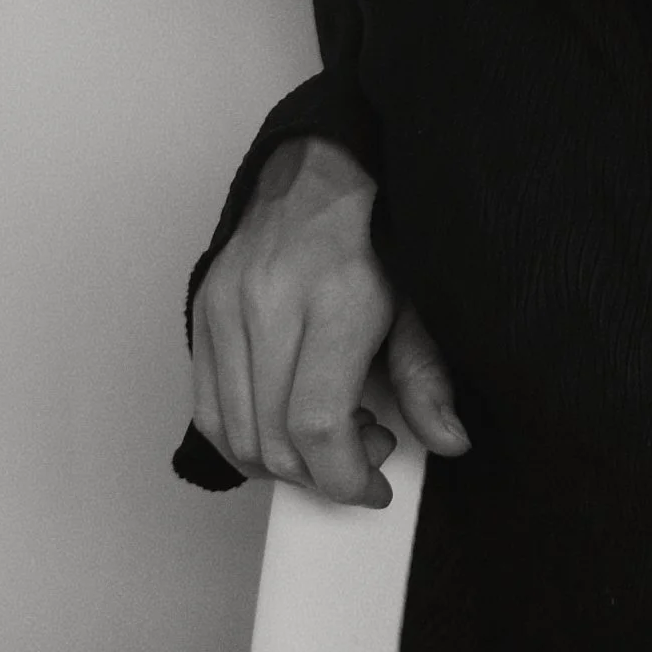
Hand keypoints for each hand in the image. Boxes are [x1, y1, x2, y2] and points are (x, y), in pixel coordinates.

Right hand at [189, 134, 468, 504]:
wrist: (323, 166)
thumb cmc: (378, 228)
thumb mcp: (420, 298)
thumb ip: (428, 374)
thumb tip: (448, 440)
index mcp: (335, 300)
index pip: (317, 425)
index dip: (345, 476)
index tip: (373, 486)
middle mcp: (270, 304)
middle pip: (274, 439)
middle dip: (321, 473)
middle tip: (363, 452)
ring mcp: (228, 307)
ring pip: (234, 432)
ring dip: (281, 462)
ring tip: (328, 434)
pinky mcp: (204, 310)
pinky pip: (207, 405)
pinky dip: (243, 438)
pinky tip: (283, 426)